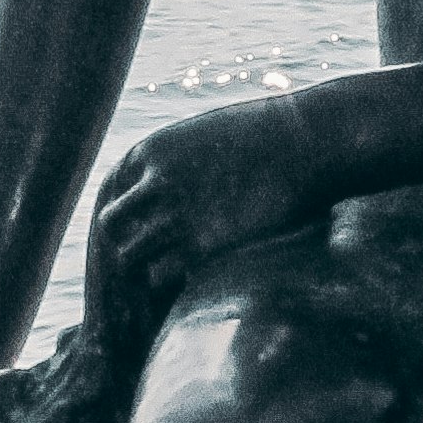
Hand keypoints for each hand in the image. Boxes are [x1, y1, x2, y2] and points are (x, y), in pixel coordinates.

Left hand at [86, 96, 332, 364]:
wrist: (310, 141)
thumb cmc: (268, 139)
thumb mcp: (206, 139)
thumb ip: (177, 166)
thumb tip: (167, 196)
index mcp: (149, 153)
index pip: (111, 198)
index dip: (126, 224)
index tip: (142, 240)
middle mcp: (154, 182)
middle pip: (112, 229)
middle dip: (129, 246)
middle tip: (151, 265)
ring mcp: (176, 214)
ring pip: (133, 258)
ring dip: (150, 269)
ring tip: (172, 279)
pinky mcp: (203, 244)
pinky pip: (166, 276)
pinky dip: (177, 283)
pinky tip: (198, 282)